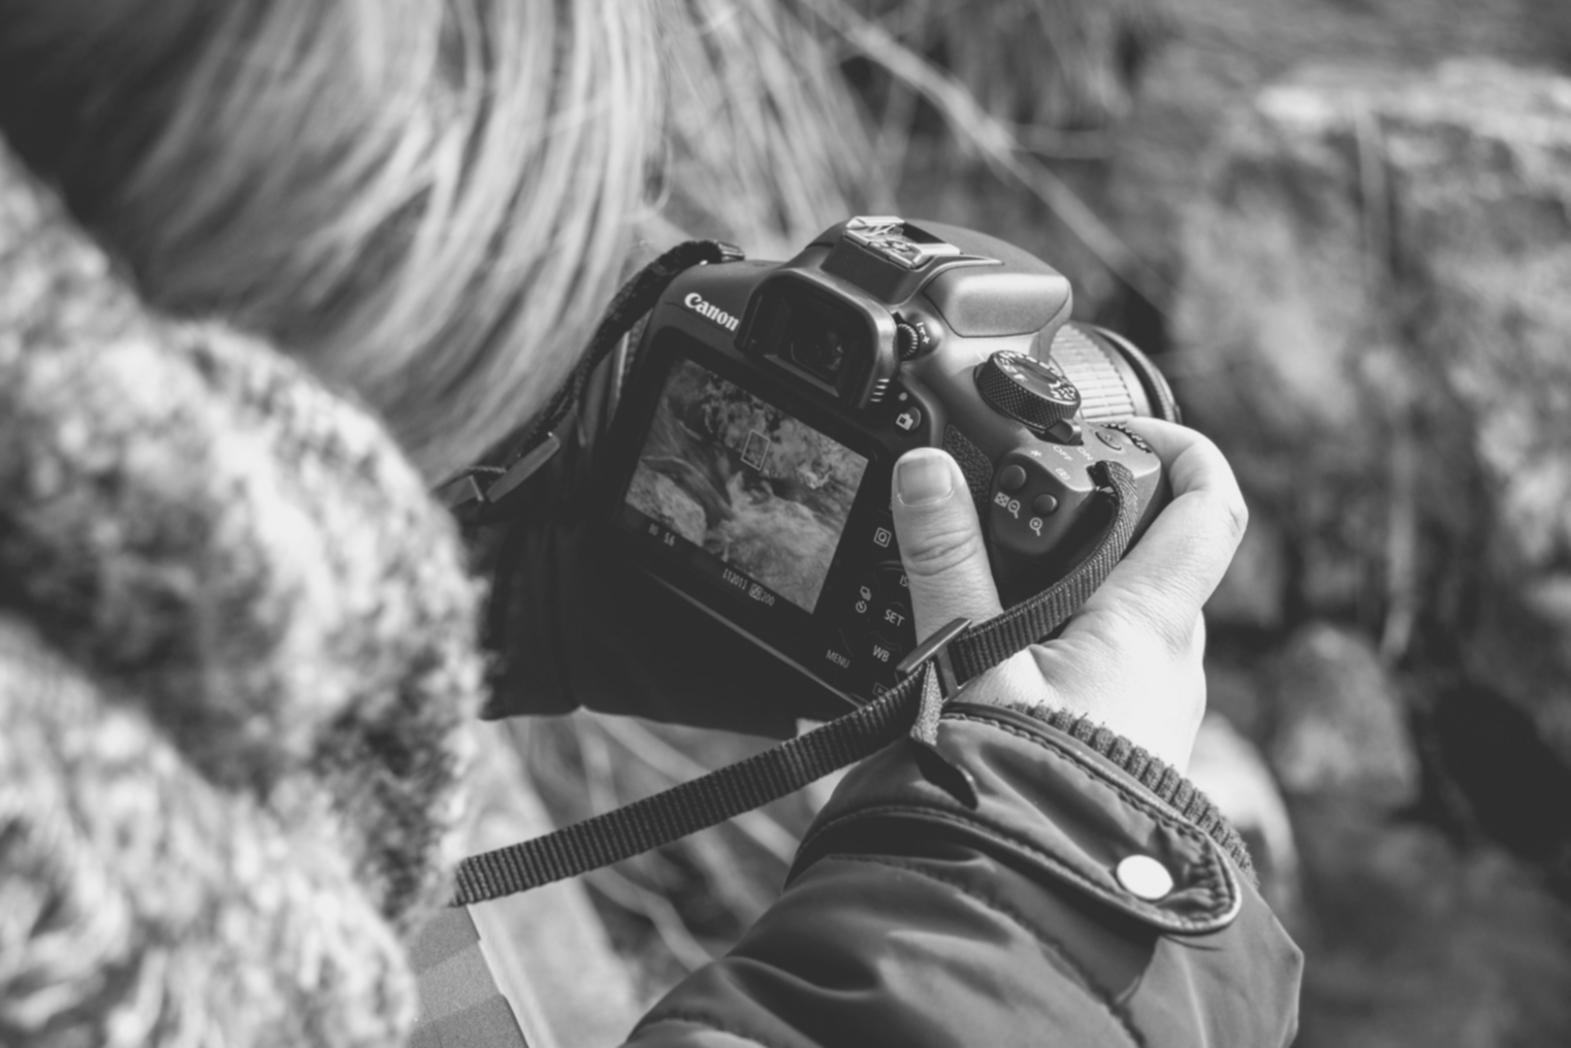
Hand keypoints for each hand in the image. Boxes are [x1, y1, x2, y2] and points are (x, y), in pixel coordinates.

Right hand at [889, 420, 1246, 771]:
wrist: (1038, 900)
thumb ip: (946, 563)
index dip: (1188, 447)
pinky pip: (1116, 668)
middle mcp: (1174, 663)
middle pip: (1165, 558)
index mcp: (1150, 625)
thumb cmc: (1023, 793)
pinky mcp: (1131, 744)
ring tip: (1002, 583)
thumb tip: (926, 472)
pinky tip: (1009, 658)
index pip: (1212, 508)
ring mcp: (1159, 709)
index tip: (1131, 425)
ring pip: (1138, 617)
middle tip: (1036, 501)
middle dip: (1109, 517)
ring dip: (1085, 586)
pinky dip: (1073, 640)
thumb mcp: (970, 661)